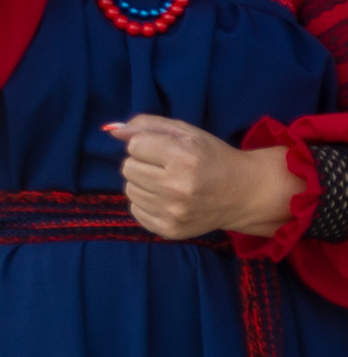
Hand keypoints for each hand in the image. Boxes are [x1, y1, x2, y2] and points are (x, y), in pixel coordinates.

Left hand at [103, 116, 296, 240]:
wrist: (243, 194)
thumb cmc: (213, 158)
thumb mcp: (187, 133)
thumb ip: (148, 126)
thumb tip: (113, 131)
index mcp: (184, 158)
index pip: (135, 146)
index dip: (147, 145)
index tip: (166, 150)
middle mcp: (177, 187)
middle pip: (127, 168)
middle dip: (143, 163)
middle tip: (166, 166)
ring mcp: (173, 212)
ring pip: (129, 189)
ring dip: (143, 183)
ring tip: (167, 182)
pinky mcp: (169, 230)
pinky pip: (135, 210)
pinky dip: (146, 202)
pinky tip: (167, 199)